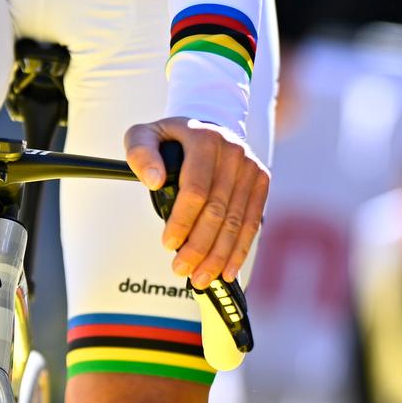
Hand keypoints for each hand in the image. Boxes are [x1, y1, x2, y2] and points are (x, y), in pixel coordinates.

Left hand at [126, 118, 270, 287]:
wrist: (210, 124)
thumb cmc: (172, 138)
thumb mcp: (145, 135)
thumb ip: (140, 153)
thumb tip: (153, 180)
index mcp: (204, 139)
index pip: (195, 189)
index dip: (182, 221)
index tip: (167, 244)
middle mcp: (233, 152)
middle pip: (218, 210)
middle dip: (199, 246)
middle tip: (181, 270)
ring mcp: (250, 167)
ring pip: (236, 220)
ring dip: (219, 255)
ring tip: (201, 278)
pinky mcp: (261, 180)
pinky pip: (252, 220)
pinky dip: (240, 249)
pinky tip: (228, 271)